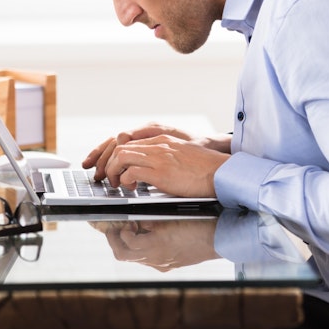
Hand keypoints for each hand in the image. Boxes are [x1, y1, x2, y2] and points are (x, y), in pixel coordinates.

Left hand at [83, 123, 231, 195]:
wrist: (221, 172)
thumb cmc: (205, 169)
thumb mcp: (181, 156)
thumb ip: (165, 157)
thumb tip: (151, 170)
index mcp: (161, 140)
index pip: (128, 141)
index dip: (114, 156)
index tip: (111, 168)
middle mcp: (157, 145)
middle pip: (119, 147)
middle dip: (108, 163)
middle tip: (108, 178)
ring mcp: (158, 157)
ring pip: (120, 157)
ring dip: (113, 171)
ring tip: (117, 184)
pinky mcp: (160, 171)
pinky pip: (131, 171)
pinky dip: (125, 180)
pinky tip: (132, 188)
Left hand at [90, 218, 218, 271]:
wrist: (220, 238)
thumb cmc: (199, 224)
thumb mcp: (171, 216)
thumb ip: (151, 220)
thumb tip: (138, 222)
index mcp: (155, 246)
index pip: (125, 244)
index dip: (119, 232)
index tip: (121, 222)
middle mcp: (156, 259)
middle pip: (124, 255)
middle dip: (115, 241)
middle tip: (114, 229)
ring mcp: (163, 264)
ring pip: (136, 258)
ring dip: (128, 245)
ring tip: (133, 230)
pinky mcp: (169, 264)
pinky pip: (149, 259)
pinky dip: (142, 249)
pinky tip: (149, 237)